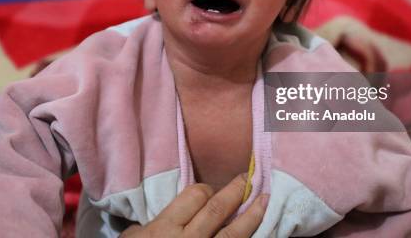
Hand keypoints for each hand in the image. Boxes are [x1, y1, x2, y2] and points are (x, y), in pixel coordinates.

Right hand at [121, 174, 268, 236]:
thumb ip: (144, 227)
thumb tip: (152, 220)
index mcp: (165, 228)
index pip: (195, 196)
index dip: (207, 189)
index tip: (211, 190)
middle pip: (218, 209)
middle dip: (237, 190)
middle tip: (251, 177)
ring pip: (234, 233)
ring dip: (253, 215)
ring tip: (265, 200)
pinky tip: (258, 233)